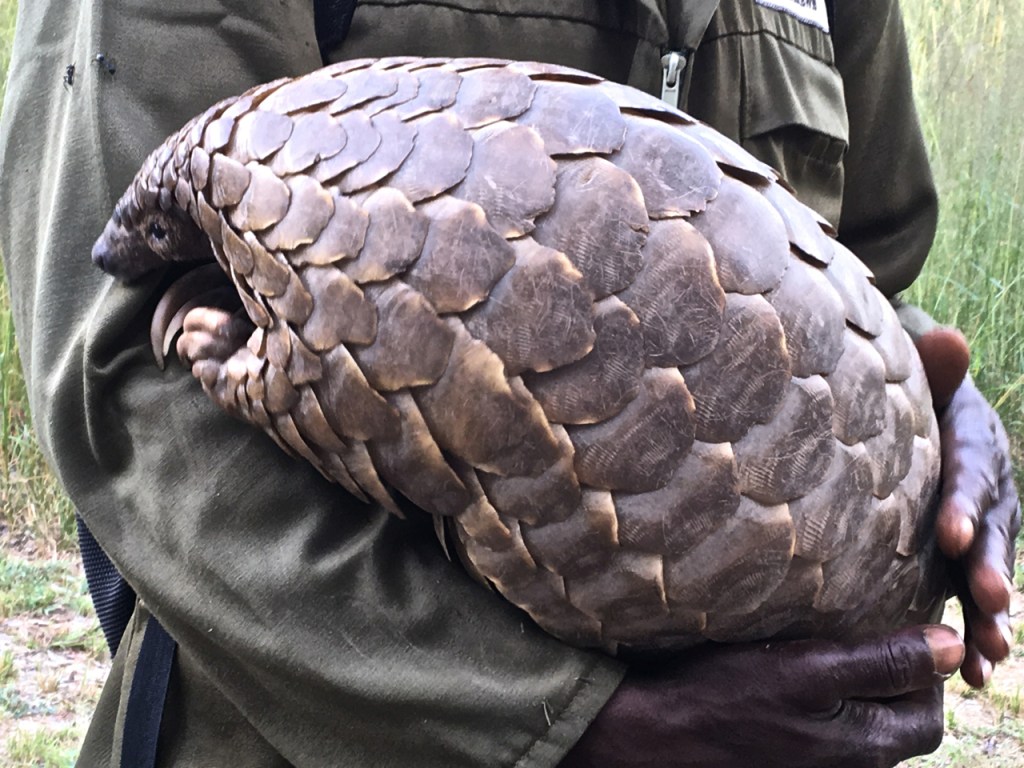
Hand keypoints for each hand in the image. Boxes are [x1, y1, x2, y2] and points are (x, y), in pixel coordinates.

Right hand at [560, 625, 963, 767]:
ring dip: (853, 690)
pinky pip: (825, 734)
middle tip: (858, 632)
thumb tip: (953, 645)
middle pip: (896, 723)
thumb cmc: (726, 695)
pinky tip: (792, 678)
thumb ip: (886, 661)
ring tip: (825, 649)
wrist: (658, 733)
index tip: (892, 627)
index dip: (922, 669)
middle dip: (889, 678)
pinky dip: (823, 705)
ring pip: (858, 727)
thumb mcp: (810, 668)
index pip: (929, 712)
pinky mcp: (787, 759)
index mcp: (867, 748)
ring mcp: (815, 767)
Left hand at [915, 329, 1020, 687]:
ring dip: (994, 615)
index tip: (949, 534)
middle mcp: (993, 490)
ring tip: (988, 656)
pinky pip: (981, 594)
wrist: (934, 412)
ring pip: (995, 573)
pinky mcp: (974, 554)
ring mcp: (989, 527)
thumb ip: (936, 368)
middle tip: (990, 602)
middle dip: (992, 570)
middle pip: (995, 533)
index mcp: (976, 446)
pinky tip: (973, 673)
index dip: (963, 503)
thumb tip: (948, 337)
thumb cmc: (918, 395)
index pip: (969, 474)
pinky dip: (979, 630)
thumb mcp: (927, 379)